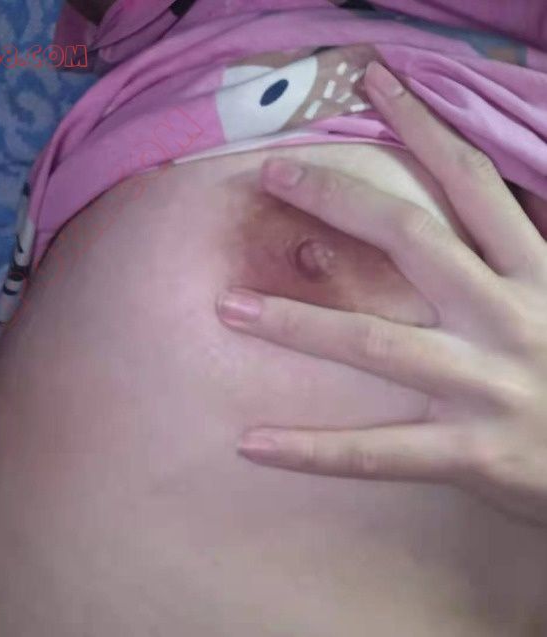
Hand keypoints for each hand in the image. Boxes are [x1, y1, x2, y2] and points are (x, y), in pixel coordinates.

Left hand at [217, 61, 546, 525]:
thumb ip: (521, 249)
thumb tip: (480, 196)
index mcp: (537, 273)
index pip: (473, 182)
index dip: (423, 126)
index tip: (373, 83)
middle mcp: (509, 316)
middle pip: (412, 239)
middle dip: (339, 200)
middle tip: (271, 175)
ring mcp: (488, 386)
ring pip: (375, 343)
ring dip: (296, 322)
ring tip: (229, 307)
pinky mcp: (473, 453)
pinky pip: (376, 453)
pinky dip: (310, 450)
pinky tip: (250, 443)